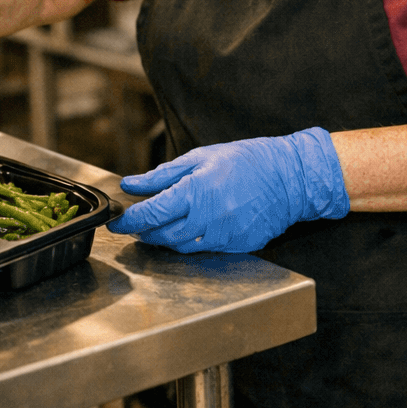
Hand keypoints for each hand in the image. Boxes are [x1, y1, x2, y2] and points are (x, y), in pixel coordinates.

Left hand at [105, 128, 348, 252]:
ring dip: (164, 239)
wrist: (289, 178)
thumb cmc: (246, 161)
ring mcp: (224, 236)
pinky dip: (190, 242)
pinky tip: (188, 229)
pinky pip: (204, 250)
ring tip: (159, 226)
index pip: (152, 214)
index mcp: (197, 192)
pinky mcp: (237, 246)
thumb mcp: (201, 158)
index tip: (117, 222)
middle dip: (144, 232)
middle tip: (136, 224)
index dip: (129, 220)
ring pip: (181, 247)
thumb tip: (131, 184)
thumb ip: (163, 175)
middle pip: (162, 236)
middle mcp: (209, 219)